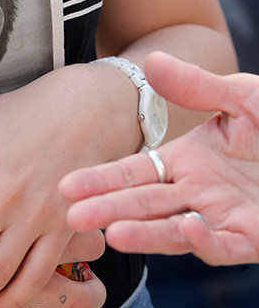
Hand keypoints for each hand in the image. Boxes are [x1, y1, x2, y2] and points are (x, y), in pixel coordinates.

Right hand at [62, 52, 258, 264]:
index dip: (101, 179)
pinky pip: (222, 246)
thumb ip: (197, 86)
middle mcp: (195, 193)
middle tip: (72, 216)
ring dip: (143, 233)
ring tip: (111, 234)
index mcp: (186, 162)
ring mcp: (221, 218)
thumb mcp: (244, 97)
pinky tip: (187, 228)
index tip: (67, 184)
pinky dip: (204, 241)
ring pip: (172, 230)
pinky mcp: (251, 239)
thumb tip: (151, 61)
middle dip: (107, 210)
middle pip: (143, 204)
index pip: (133, 172)